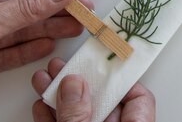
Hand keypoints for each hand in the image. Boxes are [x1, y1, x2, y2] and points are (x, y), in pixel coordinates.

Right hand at [32, 57, 155, 121]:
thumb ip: (78, 114)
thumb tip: (74, 84)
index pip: (140, 99)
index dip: (120, 79)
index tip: (100, 64)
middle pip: (104, 102)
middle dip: (79, 82)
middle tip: (63, 66)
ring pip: (80, 114)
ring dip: (60, 98)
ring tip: (44, 80)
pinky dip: (54, 118)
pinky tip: (41, 106)